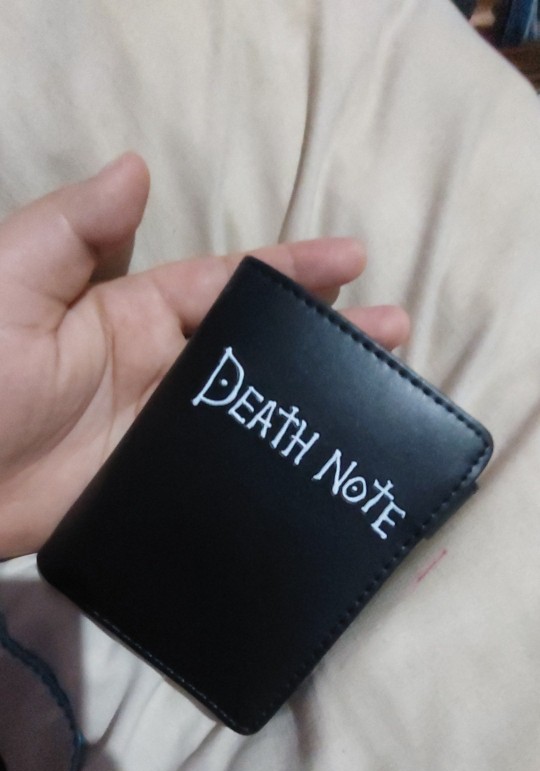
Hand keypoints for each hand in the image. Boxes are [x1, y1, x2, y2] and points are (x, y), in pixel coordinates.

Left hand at [0, 153, 408, 556]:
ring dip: (312, 400)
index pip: (225, 282)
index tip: (353, 261)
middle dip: (324, 334)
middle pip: (254, 346)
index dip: (288, 270)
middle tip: (394, 332)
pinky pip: (223, 470)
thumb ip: (74, 229)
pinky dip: (269, 467)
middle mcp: (157, 367)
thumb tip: (138, 167)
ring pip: (251, 409)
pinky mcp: (157, 487)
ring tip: (382, 397)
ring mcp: (161, 432)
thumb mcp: (12, 282)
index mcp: (130, 312)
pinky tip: (315, 471)